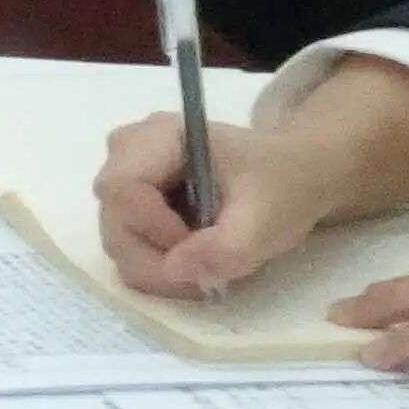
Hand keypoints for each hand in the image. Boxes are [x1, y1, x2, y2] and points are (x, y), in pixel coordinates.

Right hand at [99, 57, 408, 299]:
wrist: (294, 177)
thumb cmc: (283, 185)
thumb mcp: (268, 217)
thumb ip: (227, 246)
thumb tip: (175, 270)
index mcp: (160, 136)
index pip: (121, 188)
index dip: (152, 228)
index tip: (198, 247)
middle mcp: (128, 153)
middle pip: (114, 221)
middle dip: (159, 259)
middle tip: (209, 272)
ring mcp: (125, 181)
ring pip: (117, 242)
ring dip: (161, 269)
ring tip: (208, 268)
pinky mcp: (130, 207)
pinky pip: (127, 249)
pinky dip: (160, 269)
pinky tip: (196, 263)